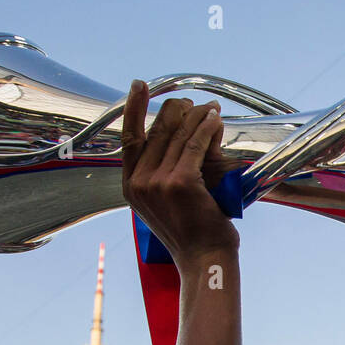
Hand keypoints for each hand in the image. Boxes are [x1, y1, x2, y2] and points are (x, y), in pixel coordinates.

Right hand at [121, 83, 237, 268]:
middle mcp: (140, 183)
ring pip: (179, 134)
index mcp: (130, 187)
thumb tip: (179, 134)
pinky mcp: (182, 182)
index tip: (139, 85)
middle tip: (194, 104)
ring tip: (212, 108)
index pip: (129, 138)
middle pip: (157, 130)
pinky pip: (196, 143)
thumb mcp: (163, 204)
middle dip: (178, 111)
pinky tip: (215, 119)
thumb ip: (161, 174)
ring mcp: (159, 182)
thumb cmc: (191, 234)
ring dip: (198, 116)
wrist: (203, 260)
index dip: (133, 108)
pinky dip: (207, 127)